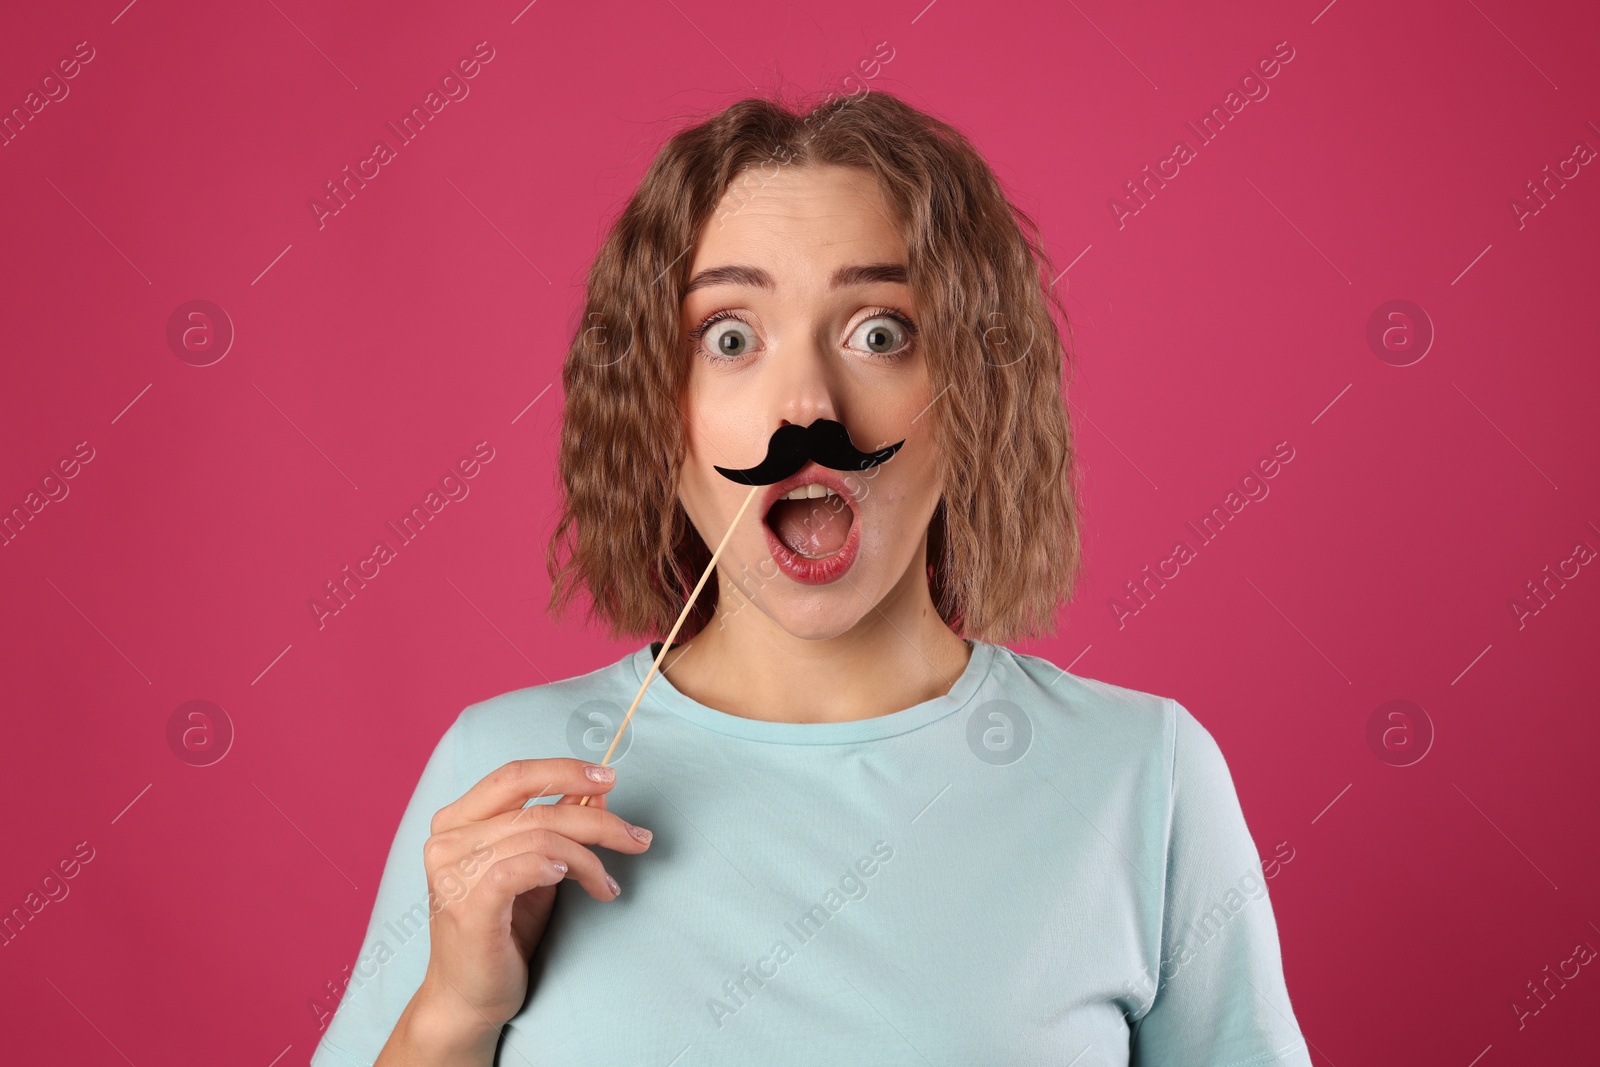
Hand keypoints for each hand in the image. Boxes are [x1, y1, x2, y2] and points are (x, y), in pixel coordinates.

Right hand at [408, 758, 651, 1042]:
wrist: (468, 998)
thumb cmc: (502, 932)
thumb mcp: (536, 869)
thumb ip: (557, 827)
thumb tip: (597, 792)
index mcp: (456, 821)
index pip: (514, 776)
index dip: (565, 770)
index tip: (610, 778)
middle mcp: (447, 841)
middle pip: (537, 810)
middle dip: (598, 822)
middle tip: (637, 838)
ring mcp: (453, 873)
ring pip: (540, 838)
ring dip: (589, 860)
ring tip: (608, 886)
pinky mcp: (467, 906)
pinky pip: (521, 868)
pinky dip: (557, 866)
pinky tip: (577, 879)